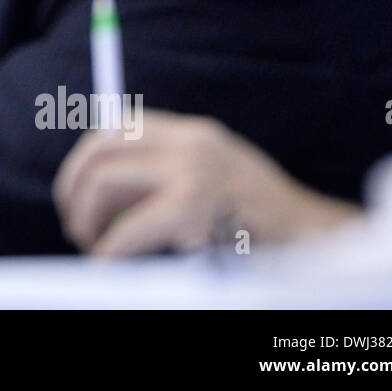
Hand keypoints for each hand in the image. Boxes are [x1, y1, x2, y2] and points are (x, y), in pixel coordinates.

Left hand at [52, 109, 358, 255]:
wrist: (317, 245)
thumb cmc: (261, 225)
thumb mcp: (213, 180)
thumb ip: (167, 174)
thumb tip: (101, 192)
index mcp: (191, 133)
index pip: (114, 129)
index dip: (82, 163)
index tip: (75, 196)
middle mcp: (190, 142)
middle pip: (99, 150)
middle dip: (74, 191)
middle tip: (79, 229)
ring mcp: (194, 171)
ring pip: (104, 182)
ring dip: (87, 220)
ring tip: (96, 248)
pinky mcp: (195, 207)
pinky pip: (129, 227)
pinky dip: (110, 249)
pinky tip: (111, 261)